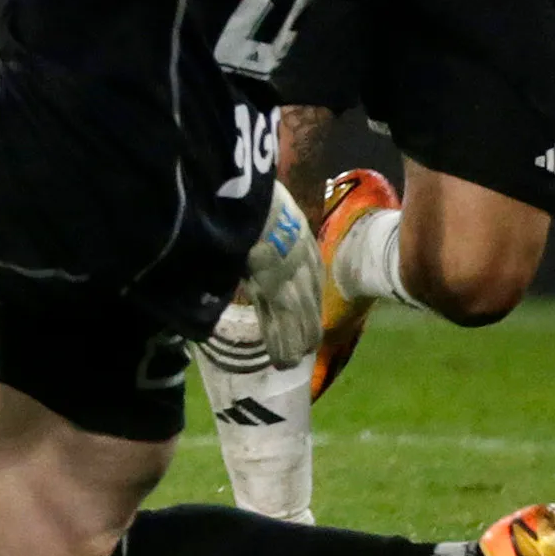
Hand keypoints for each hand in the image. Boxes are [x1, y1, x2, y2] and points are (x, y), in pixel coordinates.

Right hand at [244, 183, 321, 368]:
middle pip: (309, 303)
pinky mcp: (276, 288)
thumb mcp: (267, 208)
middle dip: (306, 327)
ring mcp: (291, 276)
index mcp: (302, 241)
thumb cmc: (250, 197)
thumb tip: (244, 226)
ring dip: (293, 343)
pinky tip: (282, 361)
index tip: (303, 314)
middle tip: (302, 348)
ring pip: (298, 318)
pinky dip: (280, 344)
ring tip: (289, 362)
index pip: (310, 280)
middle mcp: (303, 263)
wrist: (249, 193)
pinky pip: (281, 323)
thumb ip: (263, 224)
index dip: (306, 301)